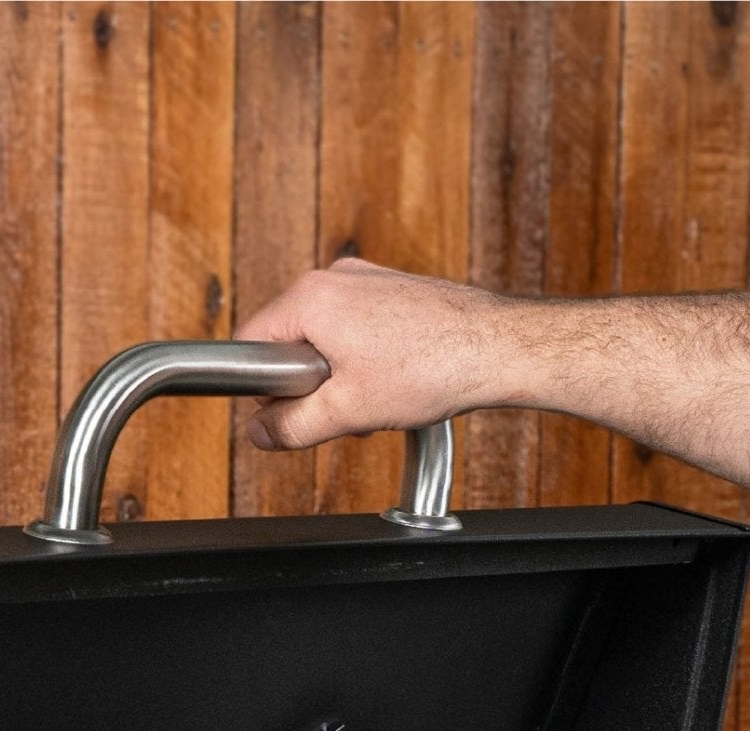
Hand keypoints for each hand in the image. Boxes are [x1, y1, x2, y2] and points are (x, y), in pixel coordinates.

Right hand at [235, 258, 515, 450]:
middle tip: (342, 409)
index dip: (261, 389)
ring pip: (323, 341)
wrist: (499, 347)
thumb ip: (290, 426)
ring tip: (375, 396)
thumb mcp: (346, 412)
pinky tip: (392, 383)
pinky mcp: (390, 291)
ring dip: (338, 379)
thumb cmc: (432, 367)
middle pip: (287, 342)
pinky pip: (354, 332)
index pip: (250, 344)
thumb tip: (259, 433)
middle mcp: (334, 278)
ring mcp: (365, 281)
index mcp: (311, 298)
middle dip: (307, 386)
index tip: (286, 412)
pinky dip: (363, 363)